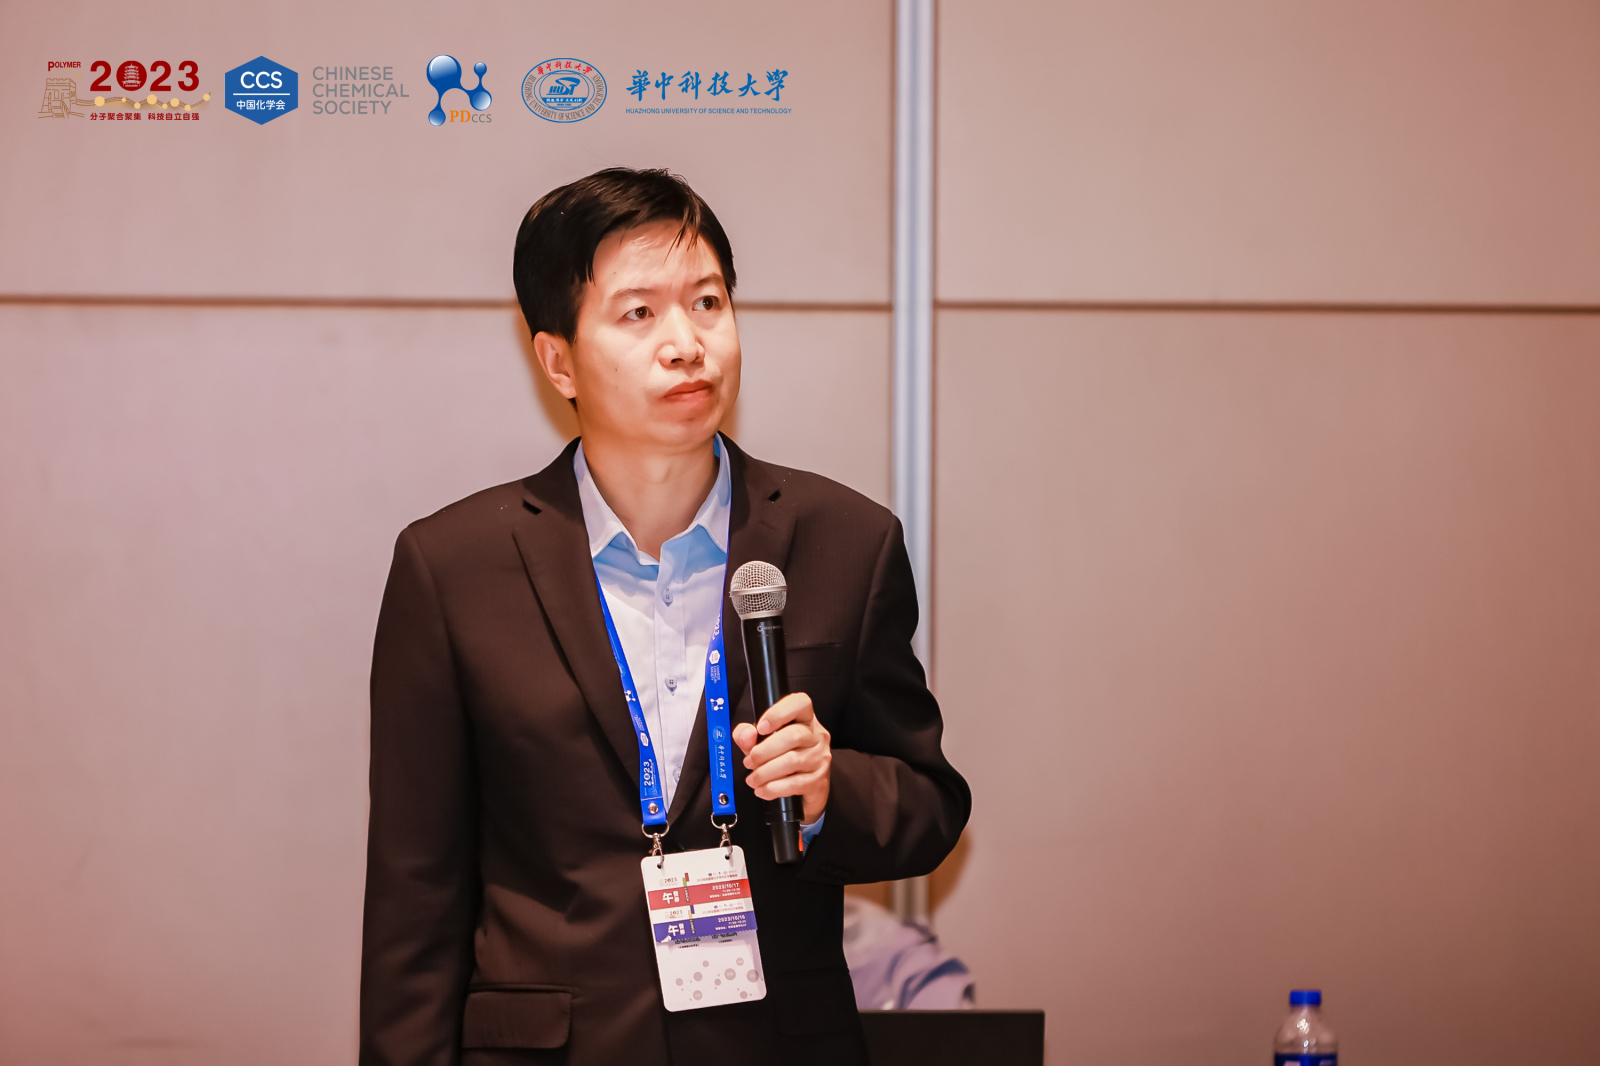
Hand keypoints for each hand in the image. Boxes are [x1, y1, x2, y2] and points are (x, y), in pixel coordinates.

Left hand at [732, 692, 830, 823]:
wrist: (804, 788)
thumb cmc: (781, 758)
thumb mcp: (760, 742)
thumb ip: (747, 734)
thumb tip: (746, 735)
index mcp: (804, 718)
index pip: (801, 703)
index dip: (779, 712)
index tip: (760, 727)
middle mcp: (816, 735)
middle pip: (793, 736)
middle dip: (764, 751)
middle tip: (749, 761)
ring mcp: (820, 758)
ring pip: (792, 761)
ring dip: (765, 772)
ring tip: (753, 778)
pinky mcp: (819, 780)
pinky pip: (795, 783)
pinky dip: (773, 788)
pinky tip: (762, 789)